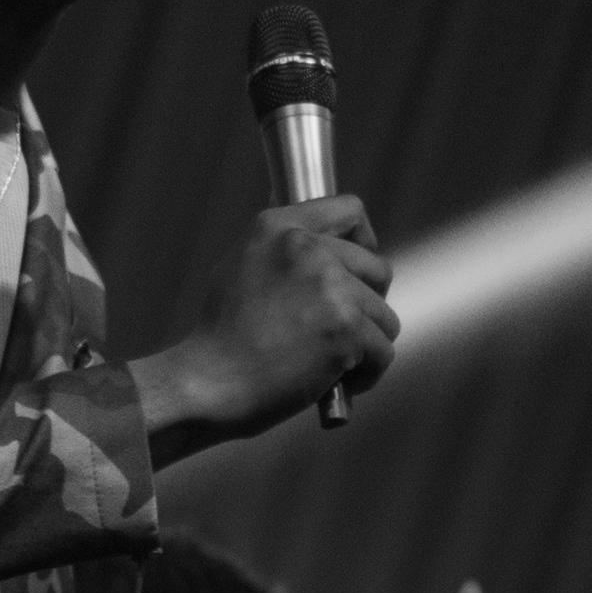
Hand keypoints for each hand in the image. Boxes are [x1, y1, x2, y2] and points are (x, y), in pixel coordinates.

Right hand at [134, 198, 394, 455]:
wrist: (206, 382)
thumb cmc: (220, 338)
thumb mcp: (241, 266)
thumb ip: (285, 250)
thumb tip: (329, 249)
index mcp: (279, 227)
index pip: (349, 210)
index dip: (363, 241)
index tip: (358, 269)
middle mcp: (308, 248)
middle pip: (378, 269)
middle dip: (366, 304)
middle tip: (338, 331)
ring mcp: (331, 288)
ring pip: (384, 316)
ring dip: (366, 344)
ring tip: (331, 364)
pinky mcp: (347, 329)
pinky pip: (384, 352)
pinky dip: (367, 374)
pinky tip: (338, 382)